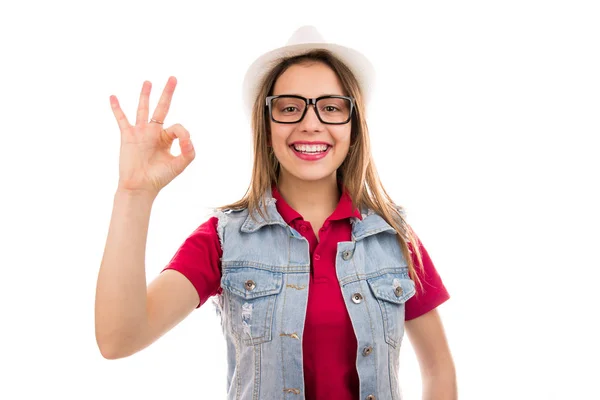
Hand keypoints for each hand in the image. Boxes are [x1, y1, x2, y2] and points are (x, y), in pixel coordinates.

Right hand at [110, 76, 194, 196]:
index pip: (178, 126)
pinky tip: (113, 97)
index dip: (183, 133)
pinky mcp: (127, 136)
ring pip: (143, 109)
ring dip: (145, 95)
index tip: (184, 143)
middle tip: (173, 78)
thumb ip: (188, 151)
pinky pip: (121, 119)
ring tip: (148, 82)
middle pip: (162, 108)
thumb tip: (188, 137)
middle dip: (168, 93)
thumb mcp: (180, 165)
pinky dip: (117, 108)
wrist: (140, 186)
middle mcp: (154, 133)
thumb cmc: (160, 177)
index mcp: (167, 139)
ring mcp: (140, 133)